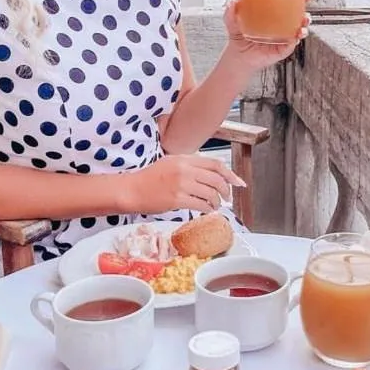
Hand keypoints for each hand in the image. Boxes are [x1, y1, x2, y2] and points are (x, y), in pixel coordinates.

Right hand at [124, 154, 244, 213]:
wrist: (132, 190)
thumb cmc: (149, 179)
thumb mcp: (171, 164)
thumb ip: (190, 166)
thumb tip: (211, 175)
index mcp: (184, 159)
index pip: (215, 164)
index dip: (230, 174)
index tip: (237, 182)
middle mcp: (184, 169)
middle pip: (216, 179)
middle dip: (226, 190)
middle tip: (227, 198)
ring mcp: (180, 184)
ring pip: (210, 193)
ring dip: (217, 202)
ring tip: (215, 206)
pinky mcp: (176, 199)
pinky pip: (200, 204)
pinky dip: (208, 208)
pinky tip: (207, 210)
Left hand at [222, 0, 311, 72]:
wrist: (238, 56)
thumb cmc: (238, 37)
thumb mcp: (232, 21)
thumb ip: (231, 11)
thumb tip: (233, 1)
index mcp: (273, 16)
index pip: (289, 5)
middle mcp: (281, 26)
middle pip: (299, 16)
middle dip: (306, 8)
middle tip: (306, 4)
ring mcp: (284, 38)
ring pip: (300, 29)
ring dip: (305, 24)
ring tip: (303, 21)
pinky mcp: (284, 49)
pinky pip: (293, 43)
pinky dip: (297, 38)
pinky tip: (296, 34)